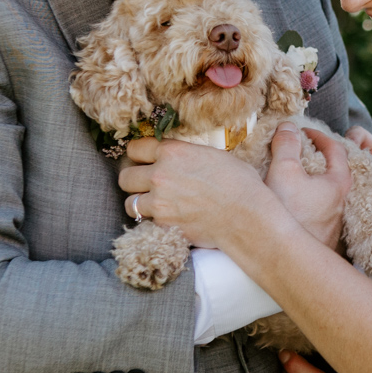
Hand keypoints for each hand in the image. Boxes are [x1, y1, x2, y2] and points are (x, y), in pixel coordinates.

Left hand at [119, 137, 265, 248]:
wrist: (246, 216)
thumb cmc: (240, 184)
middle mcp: (160, 174)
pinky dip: (153, 222)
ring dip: (139, 204)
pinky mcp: (163, 224)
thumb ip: (188, 154)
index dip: (138, 155)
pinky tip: (168, 220)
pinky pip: (146, 222)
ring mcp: (159, 201)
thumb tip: (183, 156)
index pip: (135, 148)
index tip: (143, 161)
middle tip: (145, 185)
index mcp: (173, 152)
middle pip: (125, 176)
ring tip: (153, 206)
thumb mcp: (214, 155)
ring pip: (130, 203)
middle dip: (133, 181)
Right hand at [264, 123, 350, 250]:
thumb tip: (289, 127)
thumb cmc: (290, 213)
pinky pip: (317, 213)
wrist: (286, 259)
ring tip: (291, 177)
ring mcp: (333, 224)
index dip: (319, 135)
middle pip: (334, 173)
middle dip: (317, 159)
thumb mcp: (284, 169)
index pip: (336, 149)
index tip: (303, 131)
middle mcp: (342, 204)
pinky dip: (307, 202)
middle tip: (299, 152)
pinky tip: (290, 205)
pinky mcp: (322, 239)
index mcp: (339, 183)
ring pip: (325, 195)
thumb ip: (287, 144)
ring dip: (311, 183)